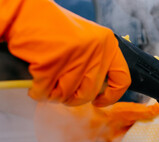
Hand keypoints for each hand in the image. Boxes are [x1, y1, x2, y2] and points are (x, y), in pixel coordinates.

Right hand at [0, 0, 130, 105]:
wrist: (24, 12)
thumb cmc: (53, 27)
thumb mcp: (87, 39)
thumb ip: (96, 60)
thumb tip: (100, 89)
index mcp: (108, 44)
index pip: (122, 79)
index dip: (112, 96)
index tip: (100, 100)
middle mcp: (96, 51)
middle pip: (91, 92)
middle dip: (75, 98)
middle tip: (64, 94)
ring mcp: (75, 58)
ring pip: (69, 95)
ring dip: (56, 95)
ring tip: (48, 86)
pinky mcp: (53, 64)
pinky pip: (47, 93)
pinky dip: (39, 93)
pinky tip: (36, 85)